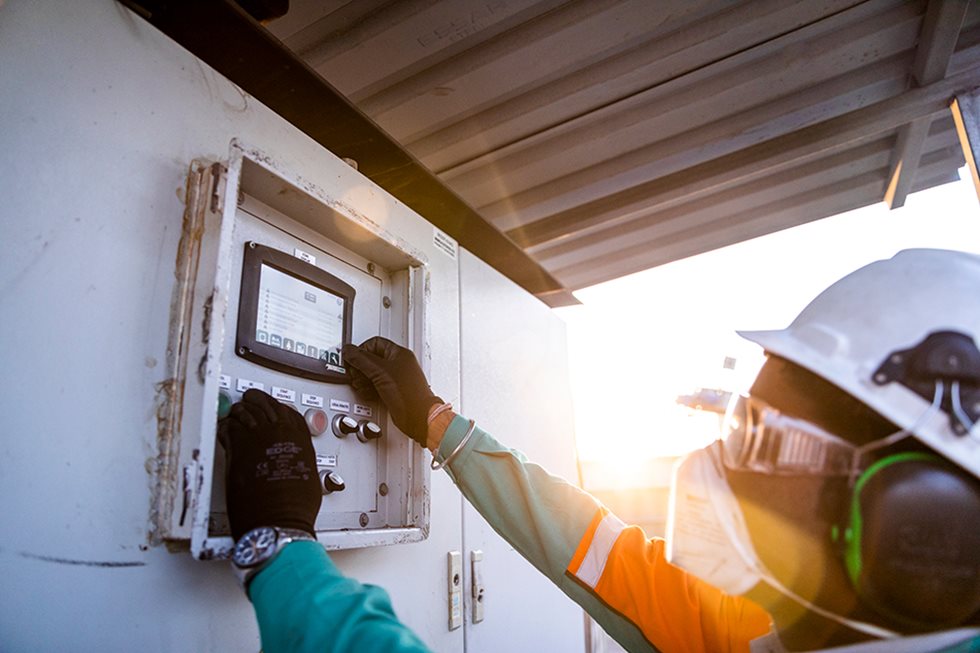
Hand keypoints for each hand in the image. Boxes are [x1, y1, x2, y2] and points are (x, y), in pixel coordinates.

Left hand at [218, 389, 321, 540]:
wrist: (278, 519)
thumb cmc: (295, 506)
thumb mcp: (307, 475)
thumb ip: (298, 459)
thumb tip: (293, 462)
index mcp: (299, 438)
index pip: (287, 410)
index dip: (275, 405)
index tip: (270, 406)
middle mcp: (279, 432)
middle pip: (263, 403)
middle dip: (254, 402)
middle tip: (247, 401)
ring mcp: (257, 437)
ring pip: (244, 411)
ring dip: (237, 412)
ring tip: (233, 414)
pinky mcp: (237, 448)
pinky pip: (227, 427)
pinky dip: (224, 428)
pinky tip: (223, 431)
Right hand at [342, 337, 441, 446]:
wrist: (417, 417)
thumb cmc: (408, 394)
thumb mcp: (380, 371)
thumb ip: (361, 359)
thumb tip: (348, 351)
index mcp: (399, 353)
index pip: (375, 343)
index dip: (361, 350)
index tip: (352, 360)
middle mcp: (399, 364)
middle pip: (372, 359)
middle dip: (361, 368)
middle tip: (356, 374)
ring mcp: (396, 379)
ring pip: (373, 374)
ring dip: (363, 379)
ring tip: (361, 385)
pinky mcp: (393, 392)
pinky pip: (376, 386)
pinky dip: (369, 389)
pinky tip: (368, 393)